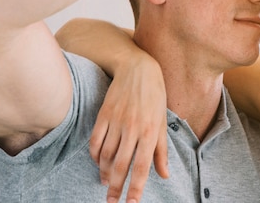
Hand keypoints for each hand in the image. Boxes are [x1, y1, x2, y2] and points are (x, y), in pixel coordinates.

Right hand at [90, 52, 167, 202]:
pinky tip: (99, 162)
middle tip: (112, 202)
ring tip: (106, 182)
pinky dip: (95, 155)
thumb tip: (164, 175)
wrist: (138, 69)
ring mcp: (117, 122)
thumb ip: (162, 150)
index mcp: (151, 131)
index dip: (135, 188)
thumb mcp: (163, 122)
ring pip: (107, 155)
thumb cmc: (155, 97)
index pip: (141, 167)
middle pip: (121, 165)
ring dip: (105, 172)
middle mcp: (133, 128)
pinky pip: (95, 141)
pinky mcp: (103, 115)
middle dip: (115, 188)